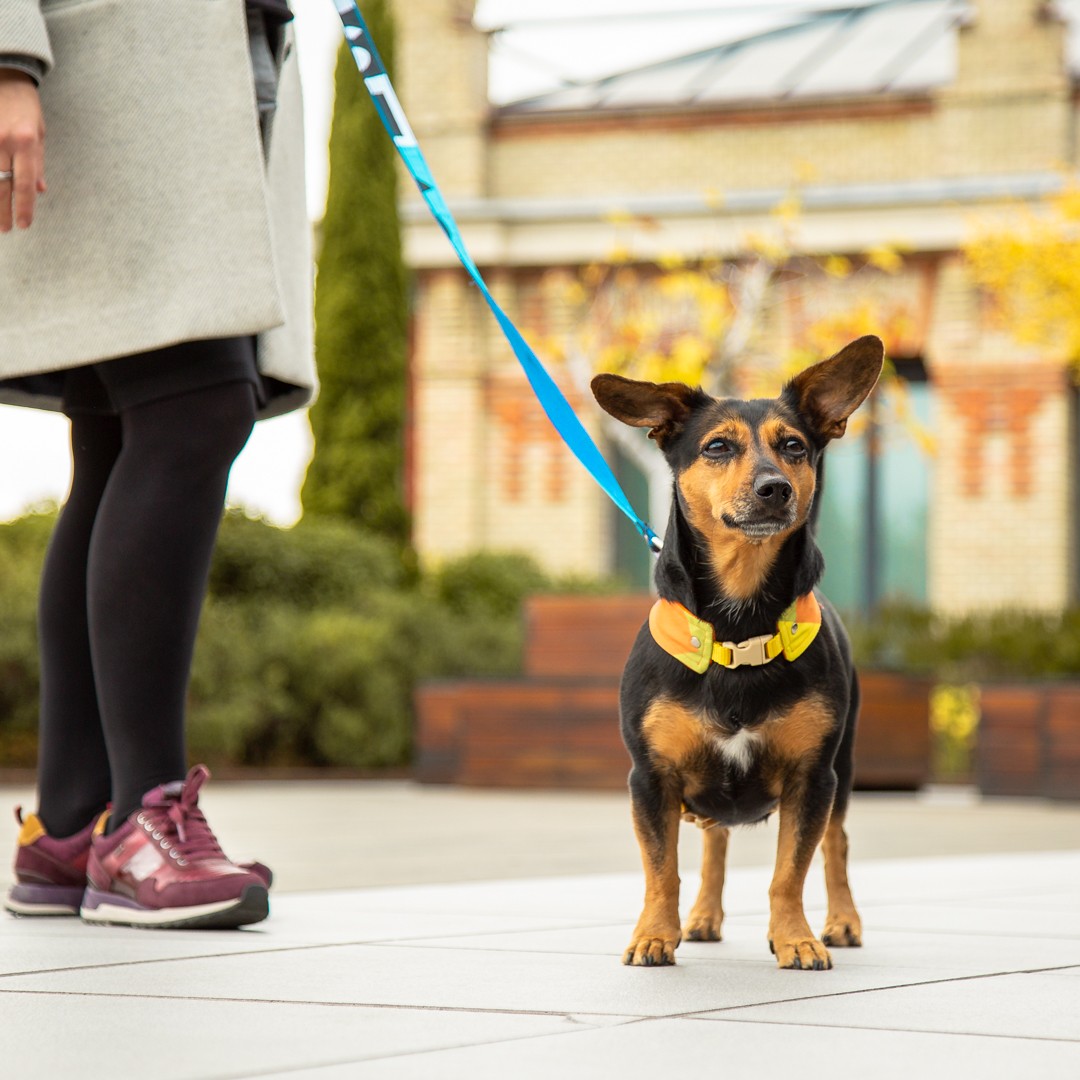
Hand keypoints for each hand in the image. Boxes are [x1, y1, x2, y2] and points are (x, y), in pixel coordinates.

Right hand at [0, 69, 45, 231]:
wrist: (3, 74)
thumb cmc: (25, 105)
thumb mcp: (40, 133)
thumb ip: (38, 163)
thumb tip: (40, 190)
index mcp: (25, 142)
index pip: (25, 184)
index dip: (24, 208)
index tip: (24, 225)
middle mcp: (2, 141)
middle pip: (0, 185)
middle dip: (3, 211)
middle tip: (5, 229)